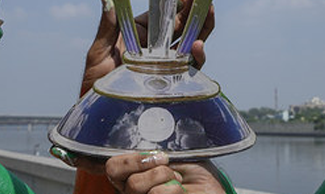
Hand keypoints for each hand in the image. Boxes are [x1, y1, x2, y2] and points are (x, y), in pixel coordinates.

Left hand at [80, 0, 214, 95]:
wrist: (96, 117)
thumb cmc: (94, 84)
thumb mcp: (99, 51)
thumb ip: (108, 24)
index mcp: (138, 36)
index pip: (161, 15)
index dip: (174, 3)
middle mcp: (155, 49)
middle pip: (180, 26)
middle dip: (193, 8)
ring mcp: (166, 66)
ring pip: (190, 43)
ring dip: (202, 26)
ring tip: (208, 9)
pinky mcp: (173, 83)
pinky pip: (190, 68)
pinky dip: (198, 56)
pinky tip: (197, 45)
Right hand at [105, 152, 224, 193]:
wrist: (211, 193)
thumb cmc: (196, 175)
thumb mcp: (177, 152)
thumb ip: (158, 146)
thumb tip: (146, 136)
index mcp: (134, 172)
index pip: (112, 165)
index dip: (128, 158)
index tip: (156, 154)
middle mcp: (132, 189)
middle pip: (116, 173)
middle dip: (146, 163)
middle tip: (167, 164)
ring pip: (134, 184)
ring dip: (162, 176)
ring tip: (177, 179)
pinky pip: (154, 193)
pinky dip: (172, 189)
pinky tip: (180, 191)